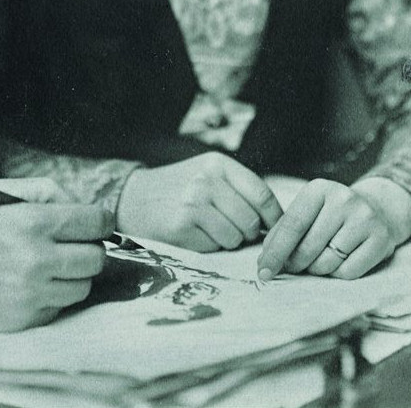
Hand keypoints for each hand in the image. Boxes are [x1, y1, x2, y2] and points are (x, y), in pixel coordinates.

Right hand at [0, 177, 111, 331]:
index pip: (97, 222)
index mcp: (32, 223)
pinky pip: (60, 307)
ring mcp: (32, 294)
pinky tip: (29, 284)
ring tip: (48, 264)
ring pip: (83, 286)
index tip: (92, 222)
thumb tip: (77, 201)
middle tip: (71, 244)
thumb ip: (43, 189)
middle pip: (97, 258)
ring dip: (73, 274)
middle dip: (89, 247)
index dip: (99, 220)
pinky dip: (53, 296)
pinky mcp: (26, 320)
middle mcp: (37, 260)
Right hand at [115, 153, 283, 251]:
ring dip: (229, 241)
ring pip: (236, 237)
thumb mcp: (207, 174)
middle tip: (234, 230)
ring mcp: (193, 202)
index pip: (262, 194)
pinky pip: (215, 246)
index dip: (275, 217)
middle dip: (249, 233)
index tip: (277, 229)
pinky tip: (195, 234)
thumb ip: (239, 189)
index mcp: (218, 164)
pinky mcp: (182, 226)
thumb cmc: (178, 189)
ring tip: (210, 229)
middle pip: (252, 220)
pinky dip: (210, 246)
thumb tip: (278, 221)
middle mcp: (206, 180)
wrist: (132, 199)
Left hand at [256, 178, 410, 280]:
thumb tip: (265, 261)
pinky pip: (348, 273)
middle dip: (295, 264)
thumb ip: (283, 232)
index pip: (292, 225)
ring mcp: (365, 219)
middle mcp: (343, 199)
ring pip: (327, 263)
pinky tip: (341, 260)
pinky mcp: (382, 240)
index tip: (263, 271)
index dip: (275, 252)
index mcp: (319, 189)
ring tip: (320, 258)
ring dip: (317, 269)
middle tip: (294, 266)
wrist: (378, 209)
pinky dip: (338, 273)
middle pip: (308, 248)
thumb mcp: (307, 212)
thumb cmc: (331, 215)